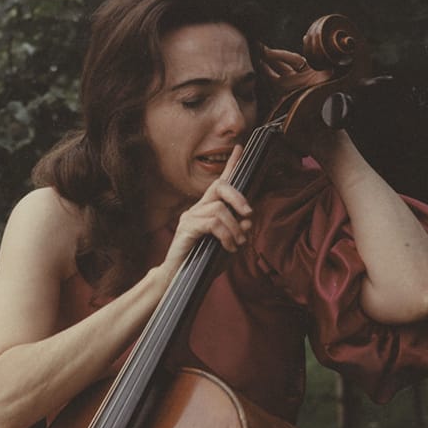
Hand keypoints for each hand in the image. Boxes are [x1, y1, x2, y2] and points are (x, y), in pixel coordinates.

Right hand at [161, 146, 252, 272]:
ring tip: (237, 243)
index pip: (220, 182)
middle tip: (249, 213)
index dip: (231, 165)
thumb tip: (248, 221)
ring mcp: (190, 217)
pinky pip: (212, 223)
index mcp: (207, 210)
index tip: (241, 148)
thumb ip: (238, 233)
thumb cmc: (202, 263)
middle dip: (238, 197)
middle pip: (219, 186)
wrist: (178, 279)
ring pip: (219, 208)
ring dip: (235, 227)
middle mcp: (197, 209)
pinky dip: (226, 234)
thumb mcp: (226, 247)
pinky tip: (228, 247)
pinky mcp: (187, 227)